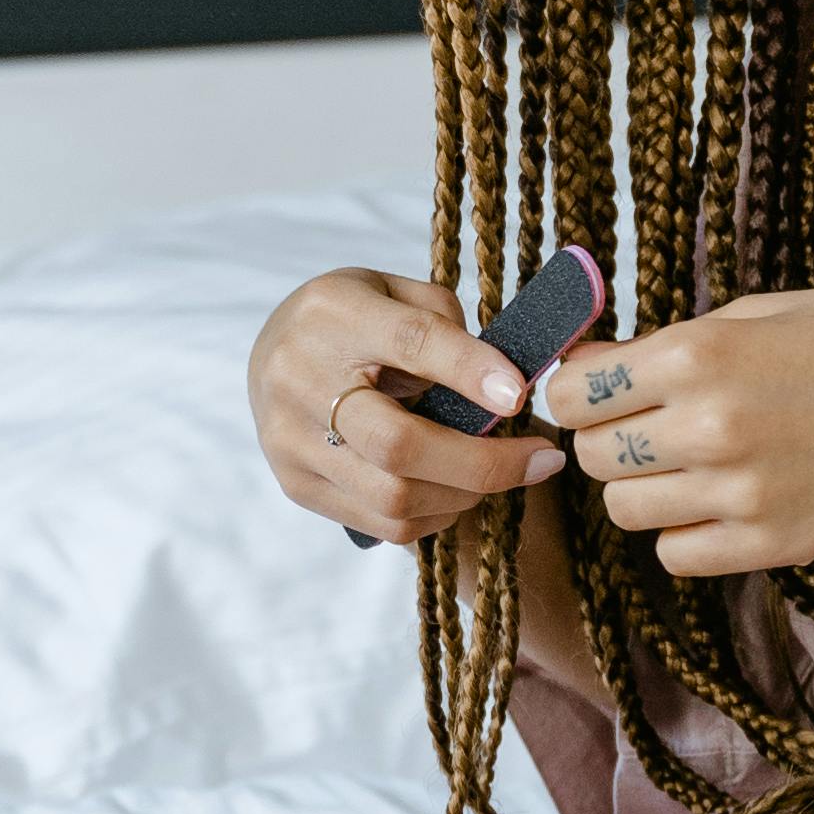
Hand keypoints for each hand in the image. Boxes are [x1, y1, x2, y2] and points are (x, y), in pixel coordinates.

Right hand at [252, 266, 566, 543]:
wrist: (273, 351)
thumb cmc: (354, 319)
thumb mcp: (394, 291)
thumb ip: (443, 324)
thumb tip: (500, 385)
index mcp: (333, 314)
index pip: (410, 343)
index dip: (469, 371)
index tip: (519, 394)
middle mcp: (300, 378)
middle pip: (398, 443)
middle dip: (482, 461)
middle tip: (540, 459)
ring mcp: (292, 440)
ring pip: (394, 496)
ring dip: (465, 494)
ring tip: (499, 473)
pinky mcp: (296, 484)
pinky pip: (382, 523)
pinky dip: (435, 514)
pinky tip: (455, 490)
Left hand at [529, 286, 813, 577]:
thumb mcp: (766, 309)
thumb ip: (675, 344)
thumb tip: (592, 368)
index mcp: (701, 354)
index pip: (573, 392)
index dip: (574, 390)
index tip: (593, 389)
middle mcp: (709, 427)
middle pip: (593, 455)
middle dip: (606, 438)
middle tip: (646, 423)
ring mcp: (742, 495)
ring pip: (626, 511)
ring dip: (643, 488)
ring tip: (689, 462)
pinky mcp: (775, 546)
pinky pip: (677, 555)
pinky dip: (684, 532)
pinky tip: (720, 500)